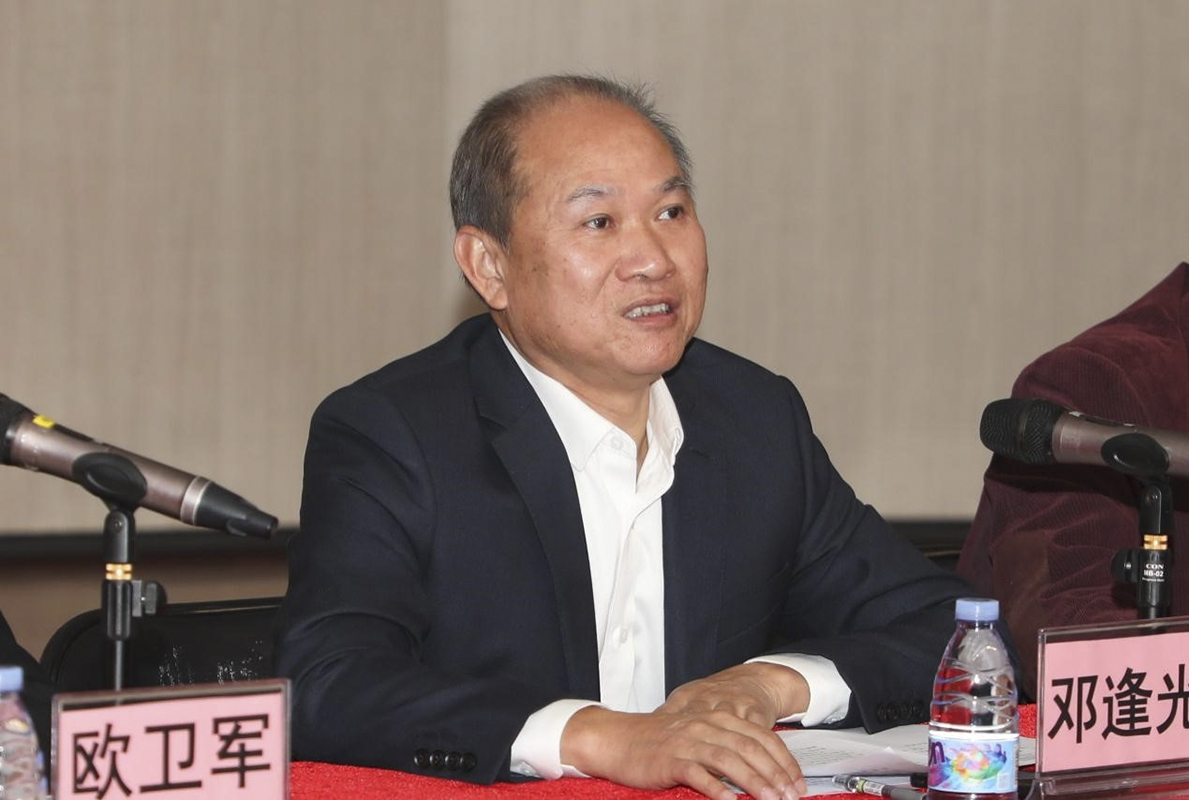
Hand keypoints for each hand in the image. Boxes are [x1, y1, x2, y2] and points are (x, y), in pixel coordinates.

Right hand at [559, 664, 810, 799]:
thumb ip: (727, 746)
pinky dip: (719, 790)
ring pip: (731, 761)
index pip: (762, 737)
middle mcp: (706, 726)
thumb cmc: (660, 742)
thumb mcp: (698, 736)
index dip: (784, 762)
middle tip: (792, 797)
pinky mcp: (672, 760)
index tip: (799, 784)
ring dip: (756, 783)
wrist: (619, 739)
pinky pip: (700, 775)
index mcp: (717, 718)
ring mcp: (689, 742)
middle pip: (752, 749)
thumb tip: (762, 770)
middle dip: (777, 775)